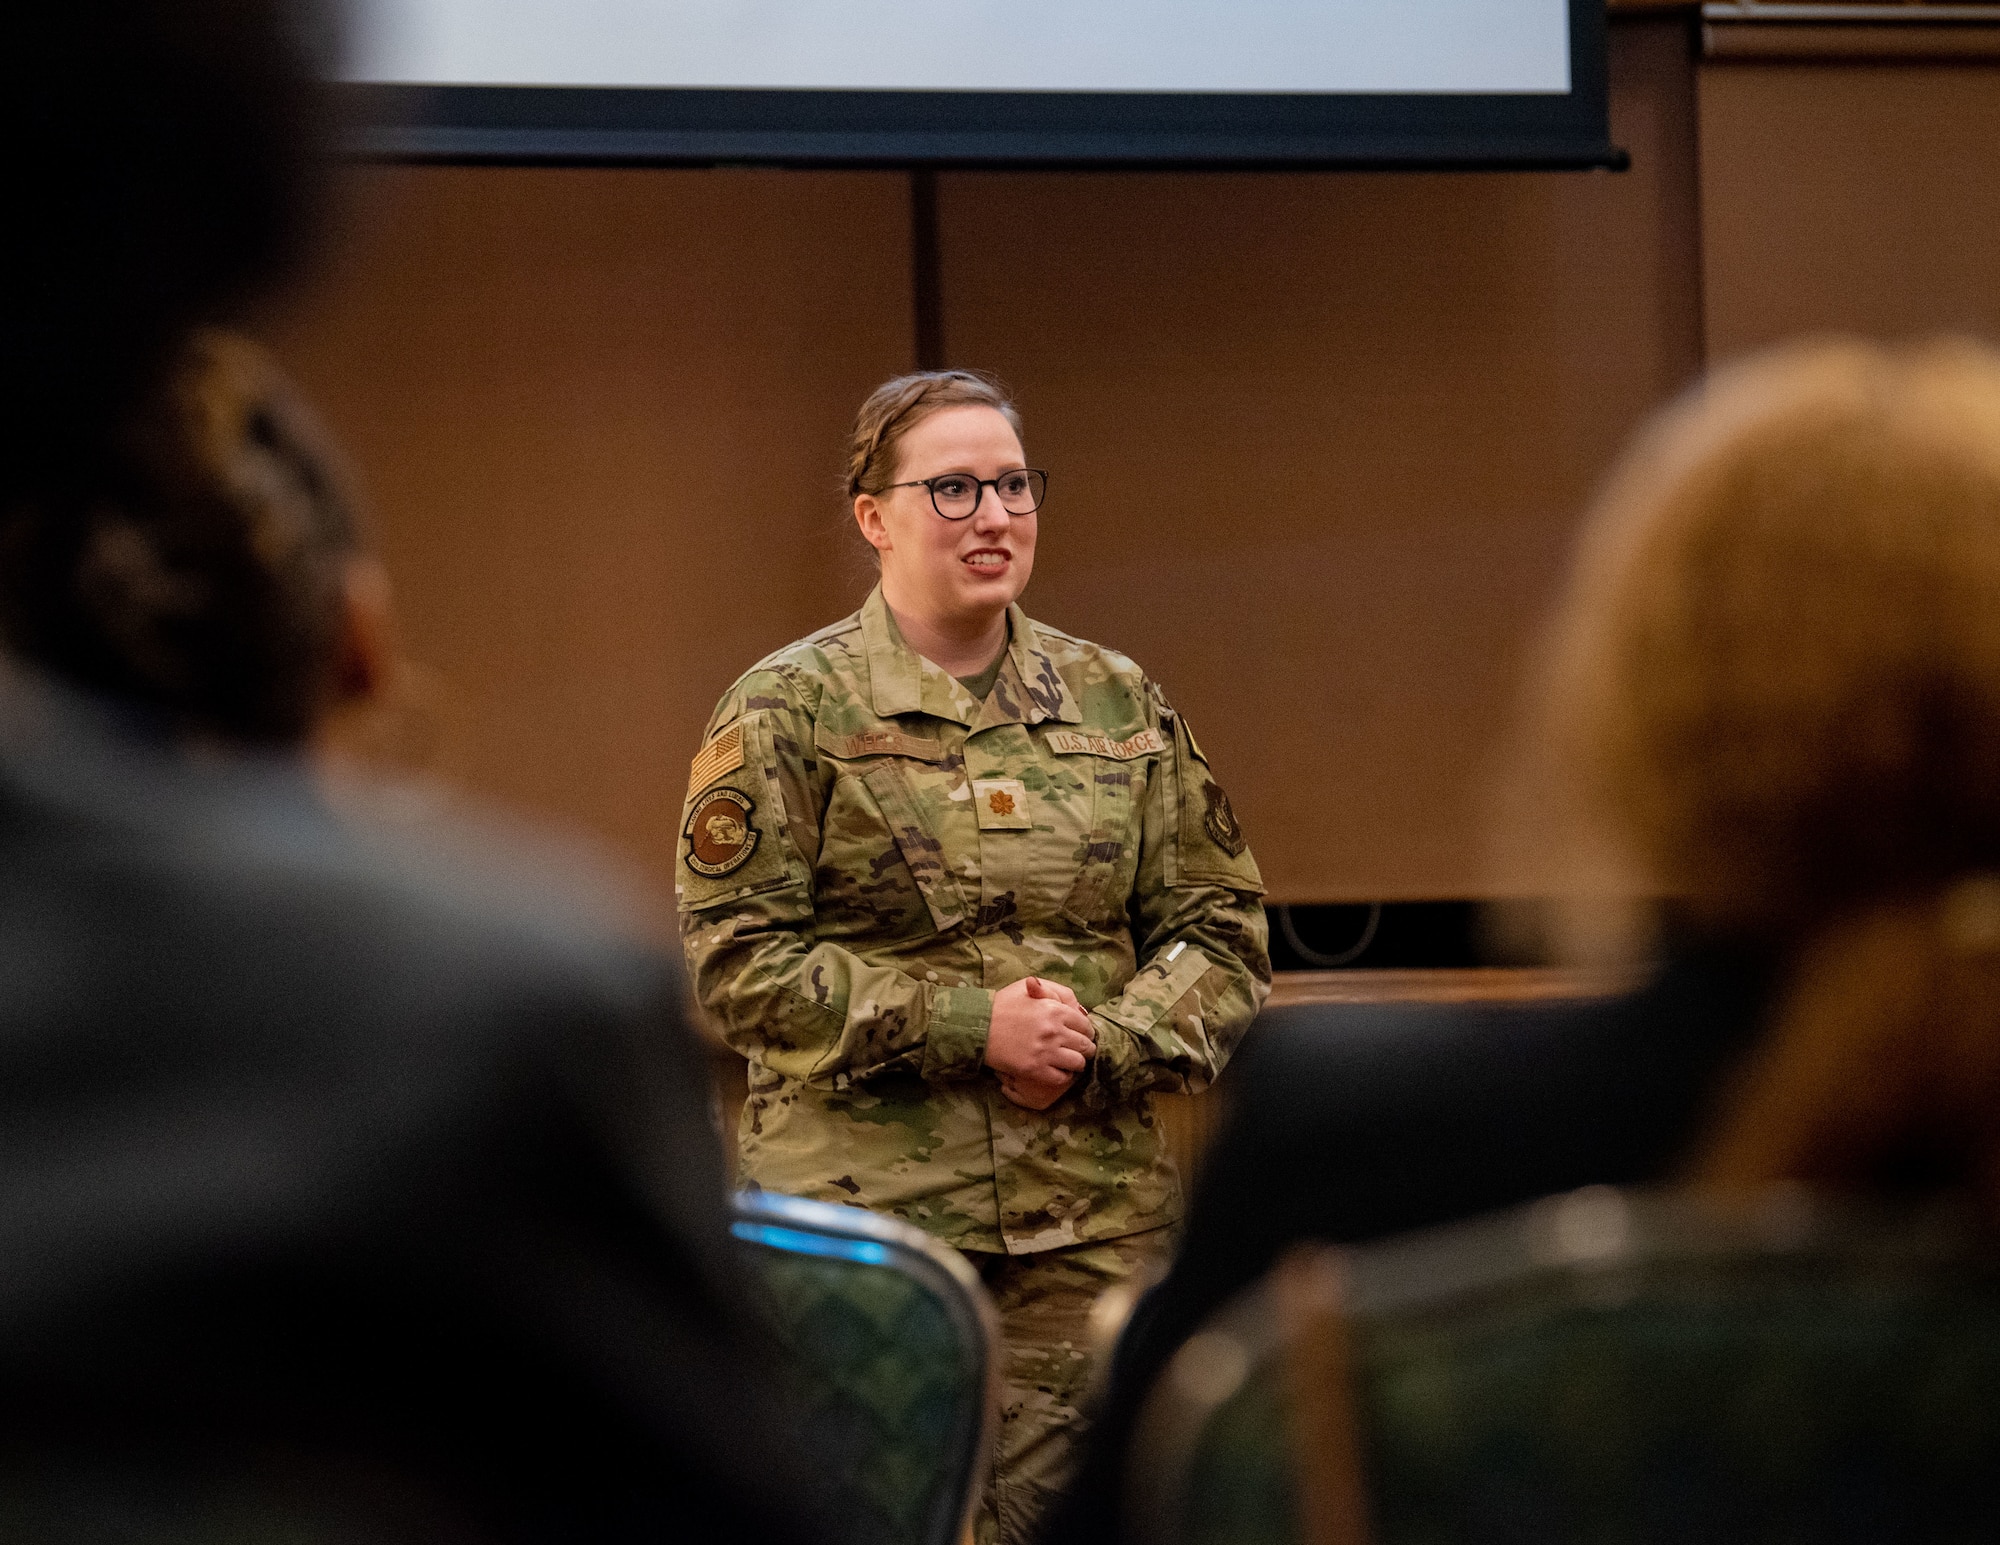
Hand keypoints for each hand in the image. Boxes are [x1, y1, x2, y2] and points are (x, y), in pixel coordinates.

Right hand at [985, 976, 1094, 1107]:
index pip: (1086, 1026)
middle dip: (1085, 1048)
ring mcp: (1045, 1052)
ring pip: (1078, 1063)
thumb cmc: (1003, 1004)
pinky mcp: (1035, 1069)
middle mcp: (1054, 1031)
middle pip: (1085, 1046)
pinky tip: (1057, 1070)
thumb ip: (1055, 992)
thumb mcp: (1028, 988)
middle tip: (1077, 1050)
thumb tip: (1077, 1007)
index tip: (1080, 1035)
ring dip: (1076, 1063)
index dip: (1085, 1032)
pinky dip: (1063, 1075)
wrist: (978, 1026)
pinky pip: (1062, 1078)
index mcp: (1055, 1010)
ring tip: (1069, 1061)